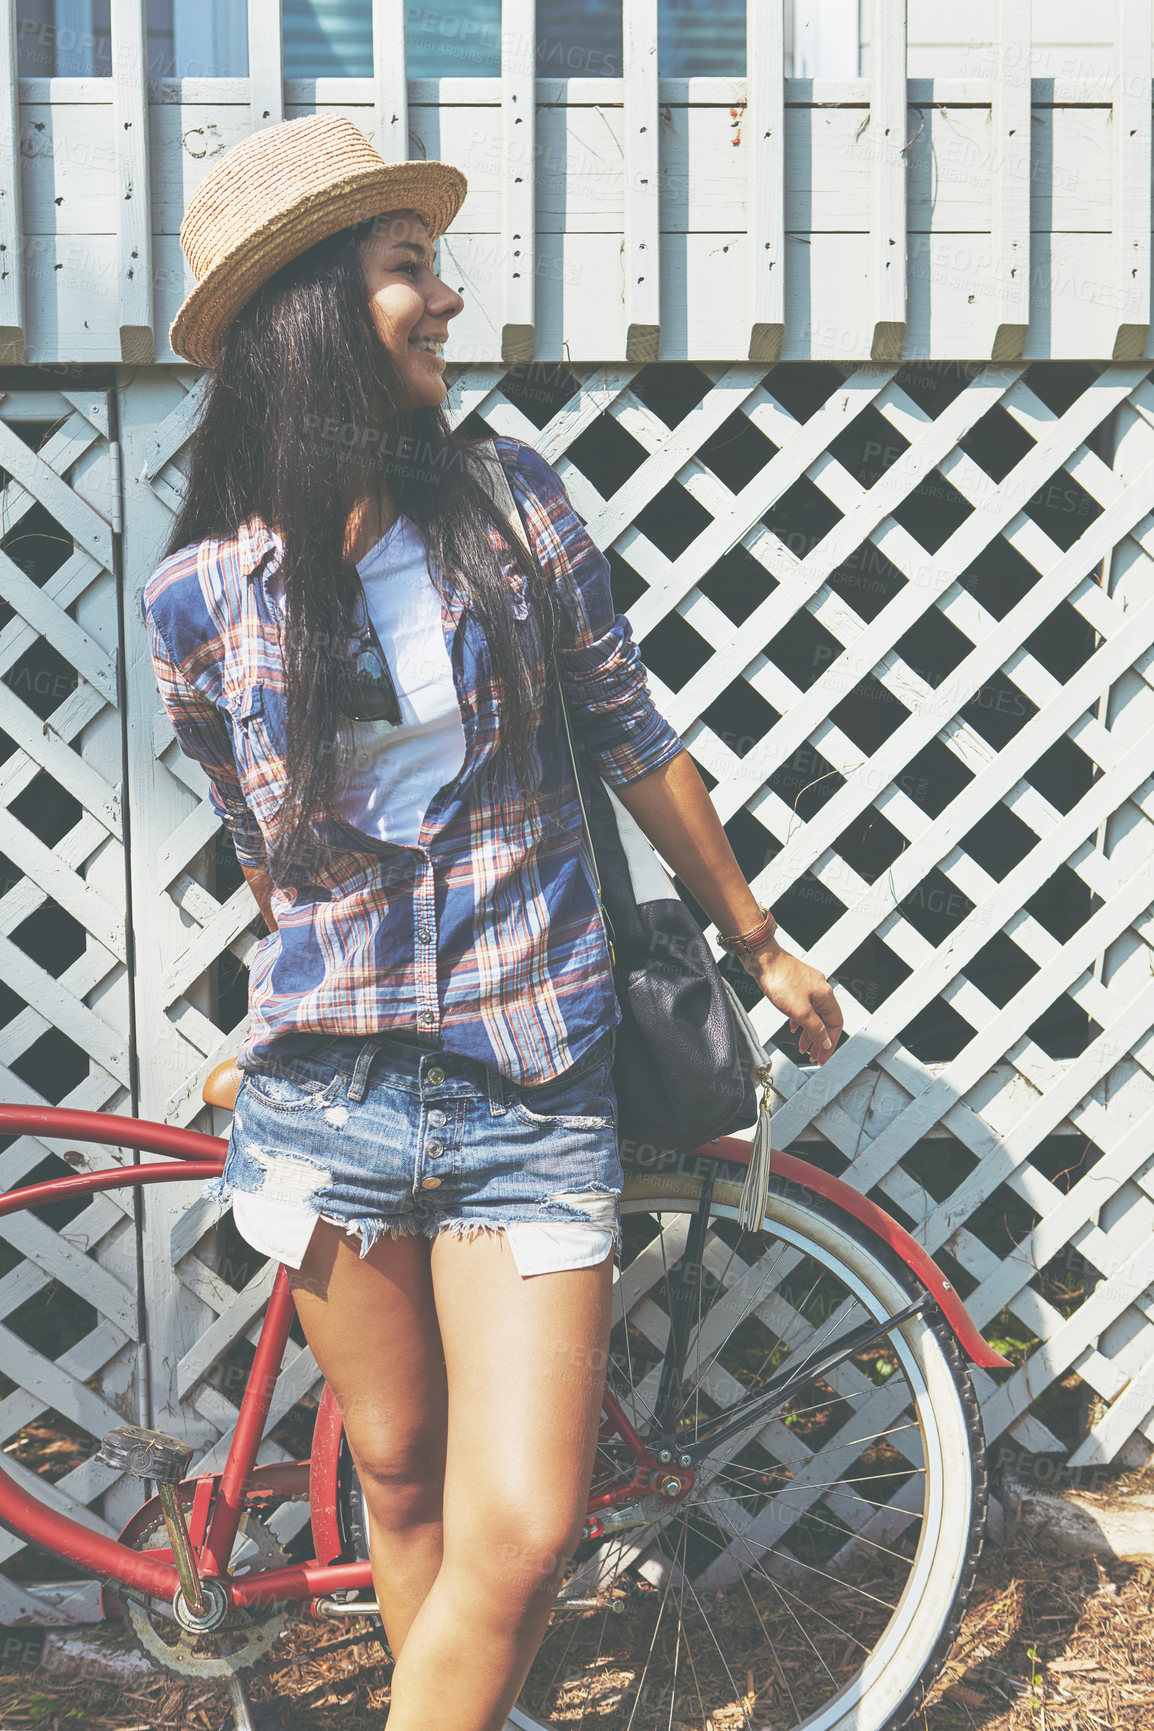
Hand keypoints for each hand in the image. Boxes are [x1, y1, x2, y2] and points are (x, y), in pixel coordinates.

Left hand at [742, 944, 842, 1065]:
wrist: (762, 959)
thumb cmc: (780, 980)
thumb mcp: (800, 1011)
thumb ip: (815, 1028)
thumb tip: (826, 1042)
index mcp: (826, 995)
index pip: (836, 1024)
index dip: (830, 1043)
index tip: (823, 1057)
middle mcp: (820, 989)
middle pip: (826, 1021)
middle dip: (820, 1040)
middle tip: (814, 1056)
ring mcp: (808, 986)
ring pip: (814, 1014)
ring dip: (810, 1032)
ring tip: (803, 1046)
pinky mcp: (796, 984)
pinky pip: (804, 1006)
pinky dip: (801, 1019)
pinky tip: (794, 1026)